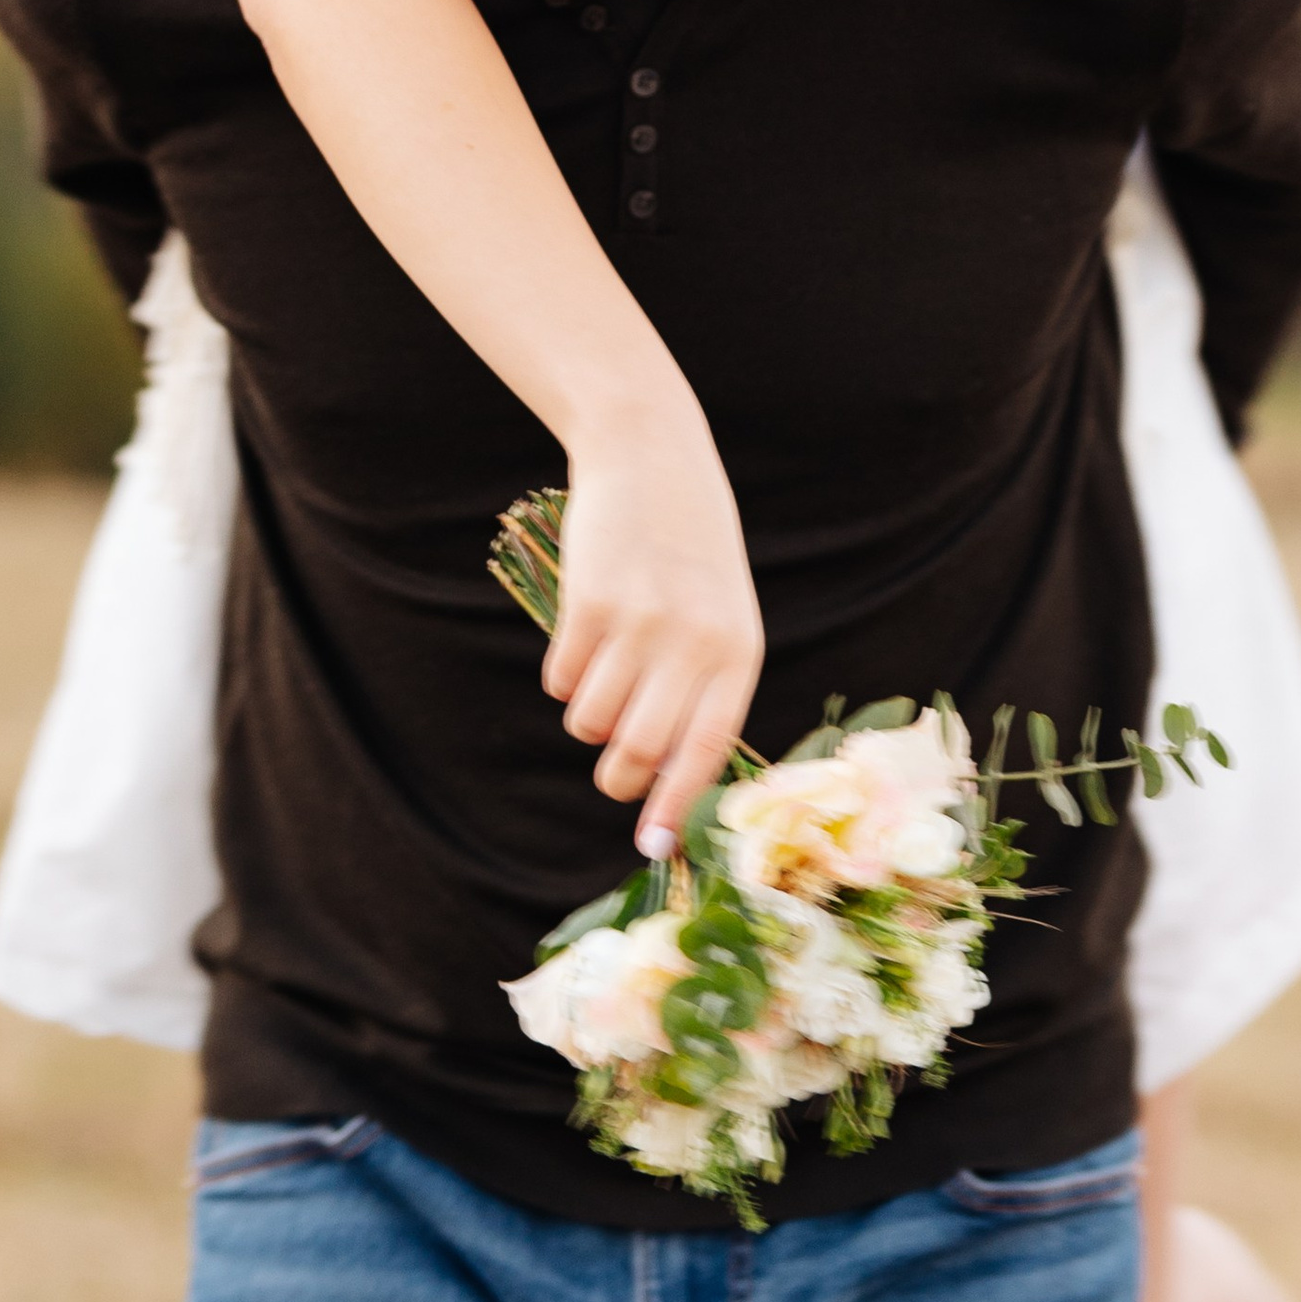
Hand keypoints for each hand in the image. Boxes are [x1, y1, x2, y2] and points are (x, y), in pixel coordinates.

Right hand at [538, 411, 765, 853]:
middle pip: (639, 752)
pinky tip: (584, 636)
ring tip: (606, 676)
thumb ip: (704, 690)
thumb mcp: (723, 614)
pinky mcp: (590, 604)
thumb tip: (664, 782)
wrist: (652, 455)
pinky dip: (564, 675)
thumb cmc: (692, 551)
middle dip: (619, 777)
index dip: (676, 804)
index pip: (707, 752)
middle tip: (614, 771)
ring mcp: (641, 624)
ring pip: (592, 722)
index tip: (652, 846)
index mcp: (739, 652)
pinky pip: (561, 681)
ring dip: (589, 718)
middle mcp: (695, 643)